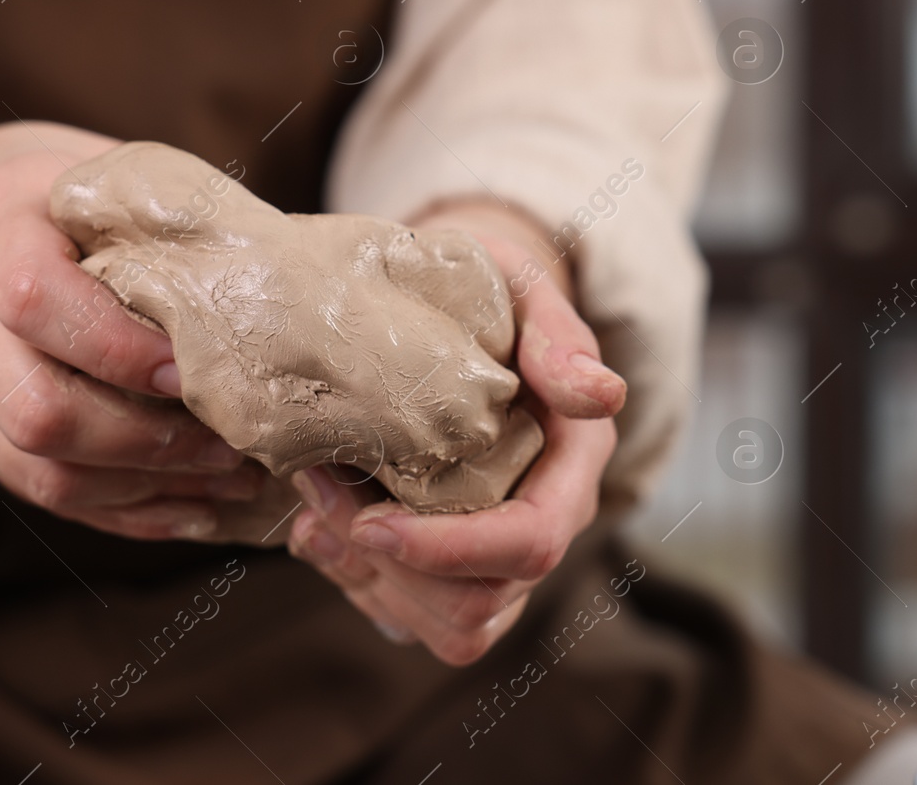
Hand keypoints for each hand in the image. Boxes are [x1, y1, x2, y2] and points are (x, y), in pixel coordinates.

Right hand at [0, 124, 259, 538]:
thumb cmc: (63, 192)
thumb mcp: (111, 174)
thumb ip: (173, 221)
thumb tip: (283, 282)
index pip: (34, 302)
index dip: (120, 350)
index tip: (196, 367)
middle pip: (34, 412)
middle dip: (146, 441)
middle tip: (233, 442)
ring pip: (36, 470)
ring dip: (146, 486)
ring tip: (232, 477)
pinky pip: (41, 493)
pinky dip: (125, 509)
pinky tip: (197, 505)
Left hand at [288, 204, 623, 663]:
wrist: (470, 312)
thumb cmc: (493, 296)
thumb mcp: (525, 291)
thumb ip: (559, 340)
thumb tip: (602, 395)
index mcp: (571, 464)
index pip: (531, 541)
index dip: (450, 548)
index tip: (370, 521)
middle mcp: (545, 522)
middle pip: (480, 602)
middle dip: (387, 564)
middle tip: (318, 487)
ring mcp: (502, 556)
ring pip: (449, 626)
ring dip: (365, 578)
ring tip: (314, 506)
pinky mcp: (458, 570)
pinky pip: (416, 618)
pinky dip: (357, 582)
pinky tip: (321, 526)